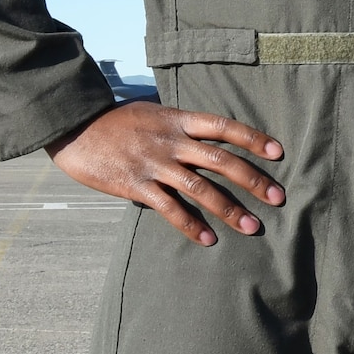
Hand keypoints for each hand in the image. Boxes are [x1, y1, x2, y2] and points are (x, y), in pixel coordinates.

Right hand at [47, 102, 284, 246]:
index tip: (278, 152)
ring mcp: (155, 164)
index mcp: (179, 120)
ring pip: (201, 189)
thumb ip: (181, 127)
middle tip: (278, 197)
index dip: (253, 138)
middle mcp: (172, 141)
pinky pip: (170, 209)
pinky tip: (209, 240)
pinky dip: (191, 226)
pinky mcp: (136, 186)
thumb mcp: (155, 113)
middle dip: (253, 180)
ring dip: (229, 210)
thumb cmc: (117, 121)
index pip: (225, 127)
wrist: (74, 127)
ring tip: (252, 227)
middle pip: (222, 160)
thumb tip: (206, 139)